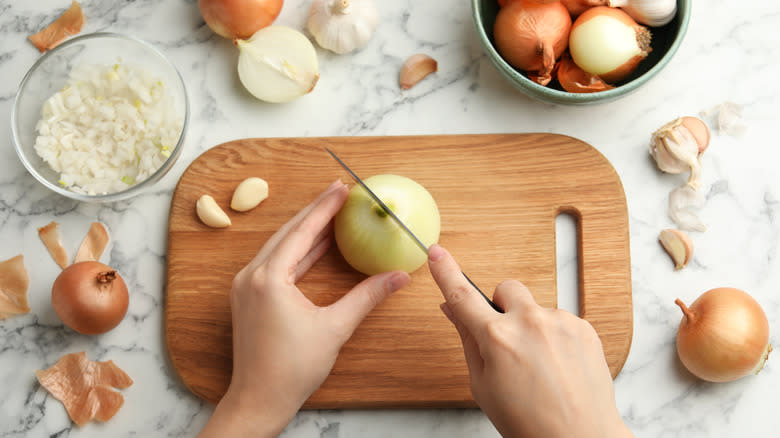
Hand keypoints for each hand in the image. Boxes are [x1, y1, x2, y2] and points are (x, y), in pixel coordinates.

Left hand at [199, 180, 410, 437]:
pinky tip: (315, 246)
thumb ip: (367, 297)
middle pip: (288, 232)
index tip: (342, 188)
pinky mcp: (248, 297)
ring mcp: (246, 286)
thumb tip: (398, 276)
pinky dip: (296, 251)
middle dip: (315, 212)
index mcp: (269, 278)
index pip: (301, 232)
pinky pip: (274, 263)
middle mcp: (251, 276)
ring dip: (305, 230)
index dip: (325, 208)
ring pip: (279, 246)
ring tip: (331, 215)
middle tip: (338, 193)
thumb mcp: (335, 328)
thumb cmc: (292, 368)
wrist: (259, 399)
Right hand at [427, 244, 632, 437]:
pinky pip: (560, 320)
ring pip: (536, 308)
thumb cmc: (528, 422)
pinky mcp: (584, 327)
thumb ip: (468, 340)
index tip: (436, 252)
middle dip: (503, 307)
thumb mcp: (483, 385)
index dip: (445, 272)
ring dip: (533, 327)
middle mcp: (529, 322)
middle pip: (506, 289)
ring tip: (541, 367)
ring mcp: (560, 322)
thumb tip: (454, 309)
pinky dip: (556, 337)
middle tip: (508, 339)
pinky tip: (559, 366)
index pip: (462, 296)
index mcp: (497, 338)